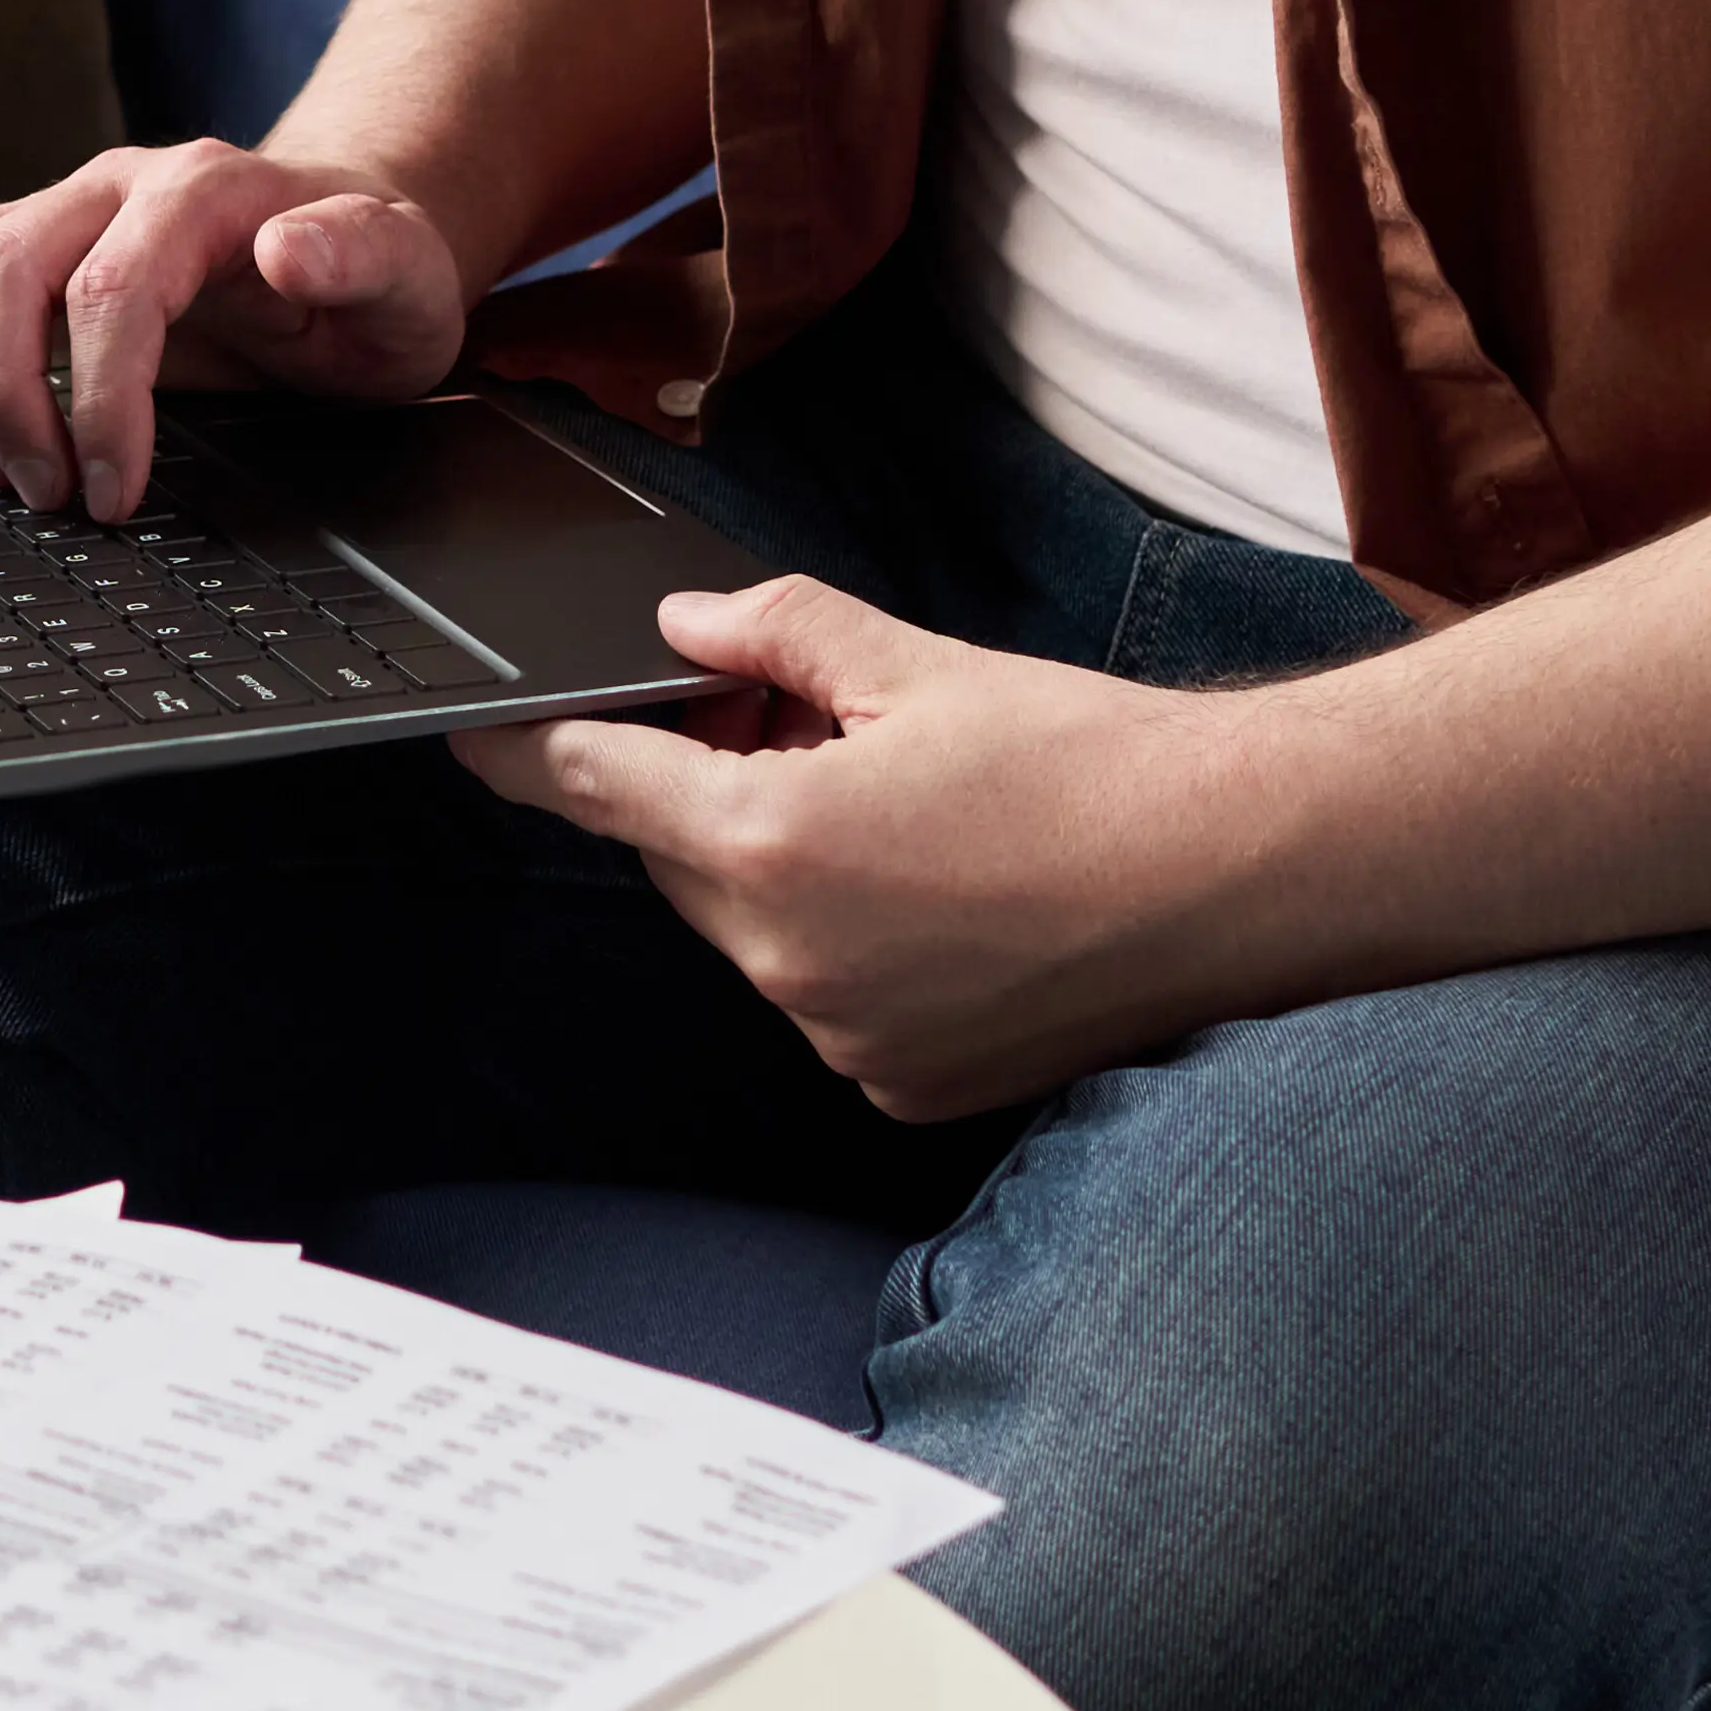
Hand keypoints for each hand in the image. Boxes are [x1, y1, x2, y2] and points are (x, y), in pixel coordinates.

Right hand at [0, 143, 470, 519]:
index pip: (111, 288)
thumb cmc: (376, 280)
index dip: (99, 403)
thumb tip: (290, 250)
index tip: (117, 493)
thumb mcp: (409, 278)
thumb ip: (361, 255)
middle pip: (1, 272)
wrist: (347, 249)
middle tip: (53, 496)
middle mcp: (117, 185)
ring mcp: (61, 206)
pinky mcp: (25, 237)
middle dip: (7, 403)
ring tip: (12, 469)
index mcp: (206, 190)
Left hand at [454, 580, 1294, 1119]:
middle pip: (683, 860)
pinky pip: (825, 999)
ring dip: (790, 871)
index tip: (475, 732)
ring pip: (756, 932)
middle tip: (809, 732)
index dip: (529, 750)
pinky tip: (947, 897)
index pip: (597, 787)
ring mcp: (841, 1037)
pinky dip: (851, 946)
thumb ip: (776, 637)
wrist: (1235, 874)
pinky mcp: (896, 1082)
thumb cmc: (1091, 764)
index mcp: (771, 842)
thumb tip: (684, 628)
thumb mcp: (918, 664)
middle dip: (714, 793)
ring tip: (916, 817)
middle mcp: (787, 959)